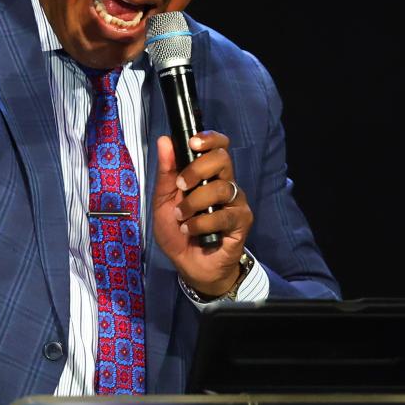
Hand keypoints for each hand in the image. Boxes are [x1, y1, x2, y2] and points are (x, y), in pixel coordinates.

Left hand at [151, 131, 251, 296]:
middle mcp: (225, 183)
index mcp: (208, 175)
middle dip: (197, 169)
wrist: (189, 265)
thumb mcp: (163, 201)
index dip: (210, 139)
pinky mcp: (242, 221)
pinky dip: (202, 223)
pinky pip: (224, 214)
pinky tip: (191, 231)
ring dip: (194, 203)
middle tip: (181, 186)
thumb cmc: (178, 232)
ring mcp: (235, 202)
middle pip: (222, 158)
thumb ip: (166, 172)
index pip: (218, 146)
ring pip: (221, 187)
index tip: (193, 143)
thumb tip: (165, 140)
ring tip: (181, 217)